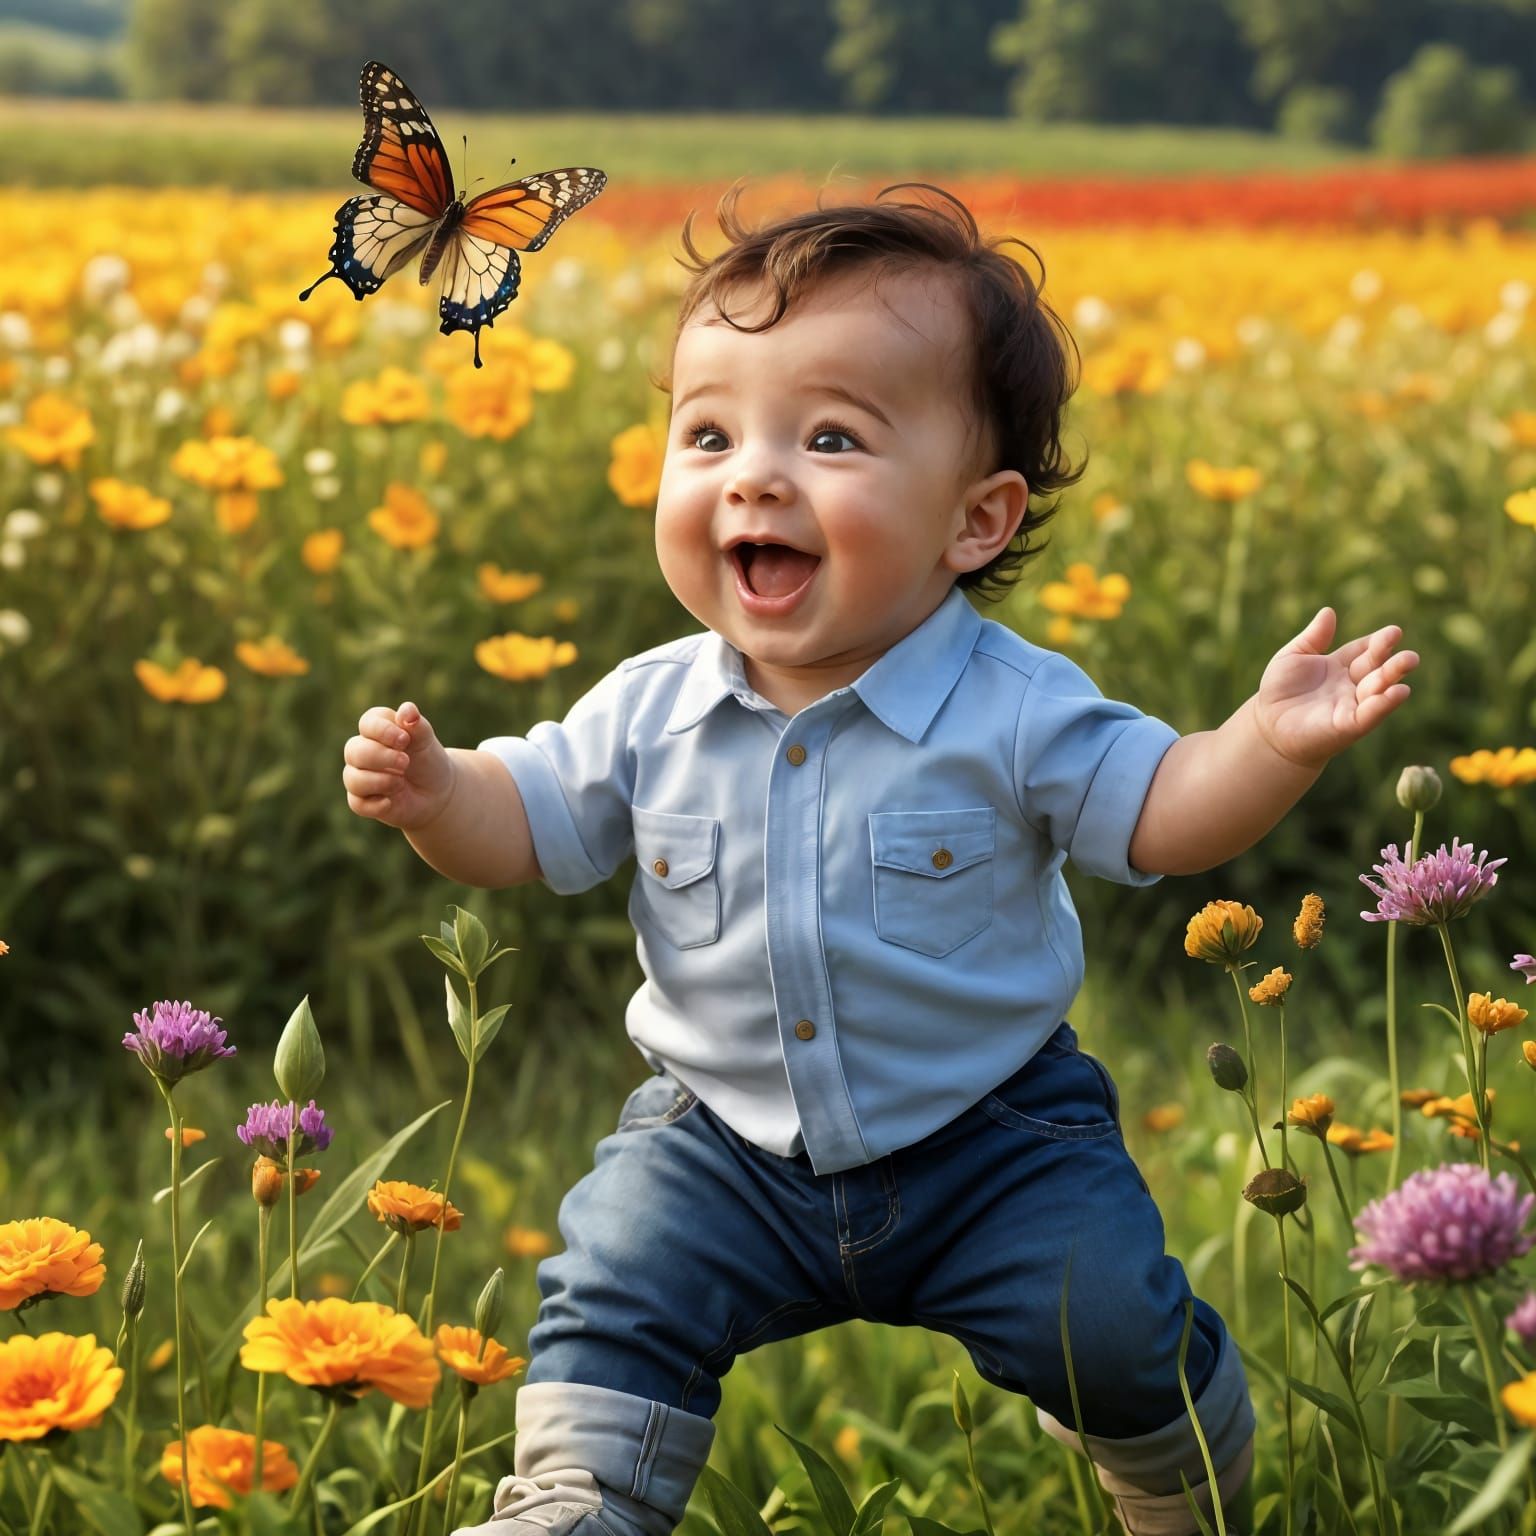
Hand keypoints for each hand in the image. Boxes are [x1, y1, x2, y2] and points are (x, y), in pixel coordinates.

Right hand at [343, 700, 455, 829]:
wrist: (436, 791)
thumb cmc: (427, 759)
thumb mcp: (426, 741)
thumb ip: (417, 725)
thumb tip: (407, 710)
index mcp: (375, 730)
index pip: (367, 724)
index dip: (382, 730)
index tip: (404, 739)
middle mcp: (361, 751)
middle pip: (354, 750)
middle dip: (381, 757)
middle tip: (405, 762)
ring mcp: (359, 776)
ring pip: (352, 778)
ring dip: (379, 781)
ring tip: (401, 782)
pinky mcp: (362, 801)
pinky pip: (357, 803)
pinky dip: (375, 804)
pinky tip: (391, 801)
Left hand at [1252, 608, 1418, 769]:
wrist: (1268, 726)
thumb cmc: (1279, 691)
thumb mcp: (1292, 657)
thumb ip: (1313, 637)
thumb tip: (1329, 611)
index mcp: (1340, 665)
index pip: (1364, 650)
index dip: (1377, 641)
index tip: (1393, 632)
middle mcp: (1351, 684)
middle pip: (1376, 667)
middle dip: (1391, 655)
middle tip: (1401, 641)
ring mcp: (1352, 704)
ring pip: (1378, 688)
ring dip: (1393, 674)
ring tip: (1409, 659)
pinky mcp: (1348, 725)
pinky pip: (1369, 714)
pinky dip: (1384, 703)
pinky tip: (1399, 691)